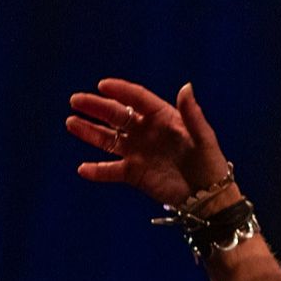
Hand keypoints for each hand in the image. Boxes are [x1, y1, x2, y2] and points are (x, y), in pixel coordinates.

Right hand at [66, 77, 229, 208]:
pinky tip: (82, 168)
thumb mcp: (203, 136)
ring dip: (90, 132)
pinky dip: (97, 170)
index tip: (102, 85)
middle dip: (96, 107)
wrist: (207, 195)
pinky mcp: (134, 173)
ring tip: (71, 123)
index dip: (121, 91)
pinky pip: (111, 170)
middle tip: (76, 100)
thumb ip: (192, 113)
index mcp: (163, 117)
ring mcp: (138, 152)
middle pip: (117, 115)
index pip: (138, 99)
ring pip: (109, 139)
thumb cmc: (209, 162)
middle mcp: (146, 132)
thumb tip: (186, 86)